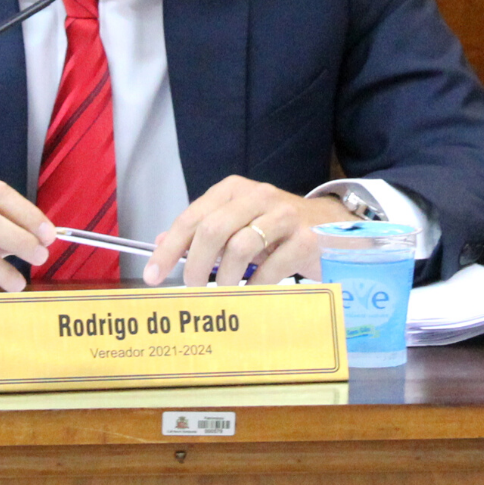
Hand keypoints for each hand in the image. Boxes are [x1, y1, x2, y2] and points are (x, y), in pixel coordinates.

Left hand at [142, 176, 358, 287]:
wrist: (330, 224)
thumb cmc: (275, 228)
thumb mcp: (237, 222)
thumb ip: (202, 230)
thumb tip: (162, 241)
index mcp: (233, 190)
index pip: (192, 217)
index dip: (169, 248)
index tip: (154, 274)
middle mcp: (258, 196)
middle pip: (212, 230)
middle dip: (195, 265)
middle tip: (191, 289)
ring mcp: (284, 216)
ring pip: (240, 248)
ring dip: (225, 279)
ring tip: (223, 294)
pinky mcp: (306, 239)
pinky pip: (271, 267)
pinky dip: (255, 286)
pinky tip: (251, 294)